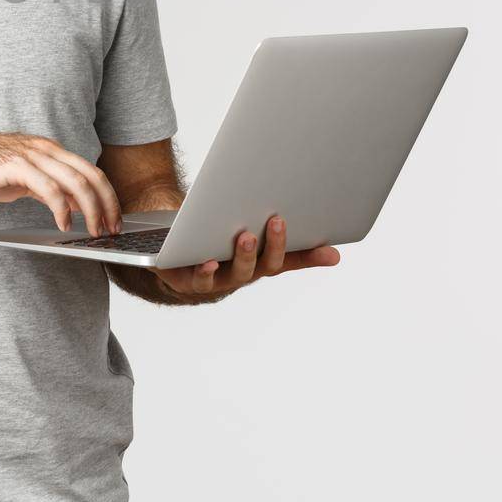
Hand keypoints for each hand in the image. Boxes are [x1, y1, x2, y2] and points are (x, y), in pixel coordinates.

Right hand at [0, 129, 122, 237]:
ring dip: (90, 210)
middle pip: (92, 175)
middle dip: (107, 205)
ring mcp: (33, 155)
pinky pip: (50, 189)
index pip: (92, 171)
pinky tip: (63, 225)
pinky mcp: (19, 165)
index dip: (108, 196)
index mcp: (52, 150)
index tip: (114, 219)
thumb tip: (76, 205)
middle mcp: (47, 149)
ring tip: (92, 231)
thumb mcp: (26, 179)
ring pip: (76, 182)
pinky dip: (62, 209)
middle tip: (112, 229)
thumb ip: (52, 188)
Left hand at [155, 214, 340, 303]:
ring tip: (245, 236)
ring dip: (242, 256)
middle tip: (277, 220)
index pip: (288, 260)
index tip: (330, 250)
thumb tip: (331, 248)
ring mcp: (215, 280)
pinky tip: (208, 261)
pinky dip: (204, 271)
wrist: (169, 253)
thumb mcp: (247, 237)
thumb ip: (280, 240)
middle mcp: (240, 275)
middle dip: (271, 244)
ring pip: (233, 274)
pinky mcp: (187, 280)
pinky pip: (198, 280)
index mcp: (257, 263)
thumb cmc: (214, 242)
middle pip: (262, 265)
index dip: (309, 256)